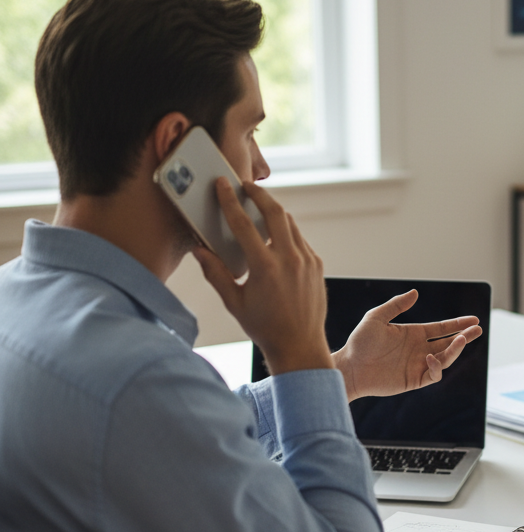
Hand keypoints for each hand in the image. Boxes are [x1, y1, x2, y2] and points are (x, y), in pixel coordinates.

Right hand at [194, 179, 332, 374]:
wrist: (300, 345)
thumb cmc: (265, 328)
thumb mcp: (234, 302)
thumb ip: (215, 273)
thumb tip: (199, 250)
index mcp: (265, 267)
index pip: (243, 223)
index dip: (230, 200)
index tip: (223, 185)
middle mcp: (289, 259)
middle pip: (274, 211)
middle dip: (258, 194)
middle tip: (245, 186)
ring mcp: (307, 261)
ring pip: (290, 223)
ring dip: (274, 211)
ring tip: (259, 207)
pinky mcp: (317, 265)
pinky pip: (300, 239)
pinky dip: (286, 232)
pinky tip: (275, 236)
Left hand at [332, 289, 481, 401]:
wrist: (350, 367)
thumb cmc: (360, 342)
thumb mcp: (376, 317)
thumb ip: (396, 305)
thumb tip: (415, 293)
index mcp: (414, 334)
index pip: (442, 328)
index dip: (458, 324)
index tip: (474, 319)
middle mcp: (419, 349)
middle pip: (449, 343)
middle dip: (464, 336)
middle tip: (478, 330)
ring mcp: (418, 365)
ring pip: (445, 358)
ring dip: (455, 350)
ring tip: (460, 339)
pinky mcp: (414, 380)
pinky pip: (433, 375)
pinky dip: (436, 367)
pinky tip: (431, 357)